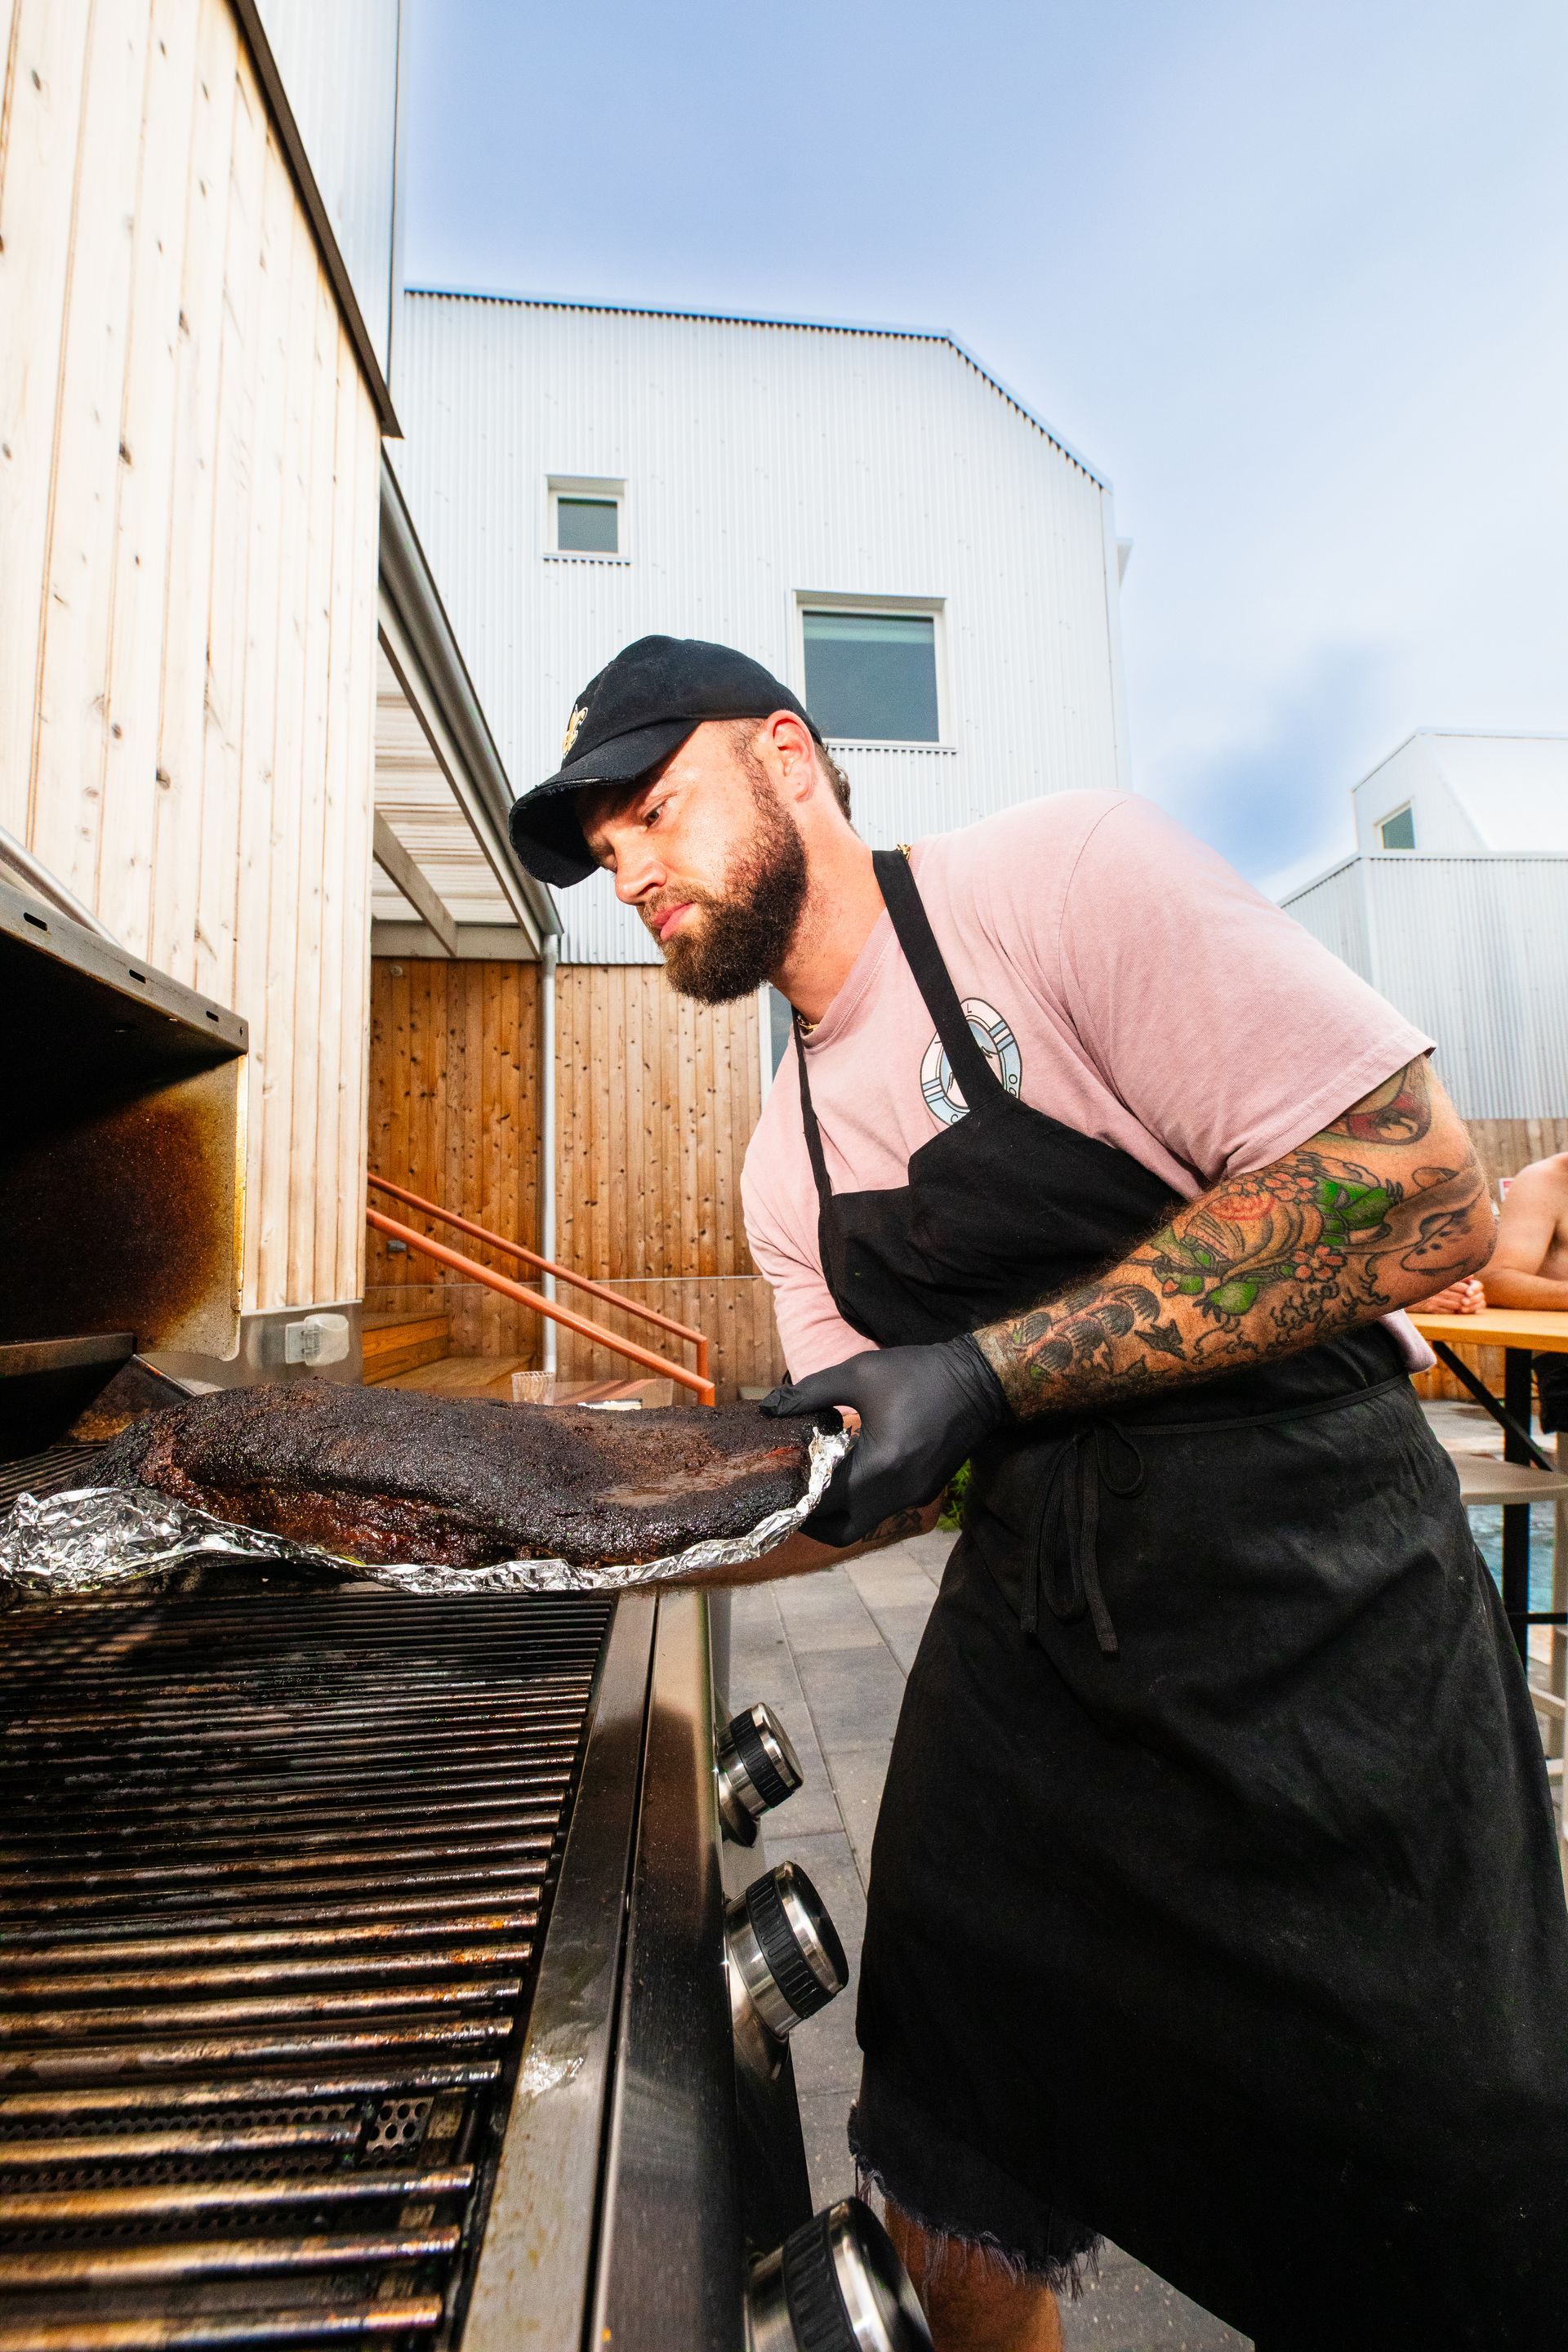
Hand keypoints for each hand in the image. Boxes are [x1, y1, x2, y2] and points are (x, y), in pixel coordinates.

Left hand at [761, 1335, 1006, 1546]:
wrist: (980, 1382)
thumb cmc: (918, 1373)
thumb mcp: (859, 1373)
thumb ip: (810, 1392)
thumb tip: (769, 1406)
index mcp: (879, 1467)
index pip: (822, 1504)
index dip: (794, 1497)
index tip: (775, 1479)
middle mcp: (897, 1493)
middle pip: (842, 1530)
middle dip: (812, 1521)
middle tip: (791, 1494)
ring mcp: (913, 1497)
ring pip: (863, 1521)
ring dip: (837, 1508)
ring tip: (816, 1477)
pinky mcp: (923, 1491)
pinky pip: (882, 1507)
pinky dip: (860, 1498)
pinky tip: (848, 1467)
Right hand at [1417, 1277, 1484, 1313]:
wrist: (1404, 1290)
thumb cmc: (1424, 1282)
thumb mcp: (1439, 1276)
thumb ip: (1455, 1276)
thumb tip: (1472, 1276)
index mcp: (1441, 1281)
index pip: (1461, 1287)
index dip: (1468, 1290)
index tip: (1471, 1291)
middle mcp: (1438, 1290)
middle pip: (1460, 1297)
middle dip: (1467, 1300)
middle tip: (1470, 1300)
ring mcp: (1434, 1300)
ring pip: (1455, 1305)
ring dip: (1461, 1306)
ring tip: (1464, 1305)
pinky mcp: (1429, 1308)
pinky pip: (1446, 1312)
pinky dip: (1452, 1312)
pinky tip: (1453, 1310)